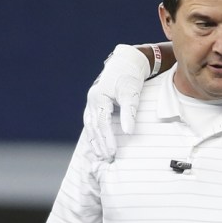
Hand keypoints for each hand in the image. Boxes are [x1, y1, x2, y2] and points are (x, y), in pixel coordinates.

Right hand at [83, 44, 149, 160]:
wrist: (127, 63)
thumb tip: (127, 133)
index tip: (113, 152)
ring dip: (95, 140)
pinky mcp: (96, 103)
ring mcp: (92, 102)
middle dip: (100, 143)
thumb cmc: (130, 78)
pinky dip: (94, 133)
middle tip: (107, 158)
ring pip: (90, 125)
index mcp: (98, 98)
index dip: (107, 139)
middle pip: (94, 126)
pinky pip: (92, 121)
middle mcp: (92, 100)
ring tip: (100, 155)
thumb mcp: (131, 94)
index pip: (102, 123)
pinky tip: (97, 142)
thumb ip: (129, 114)